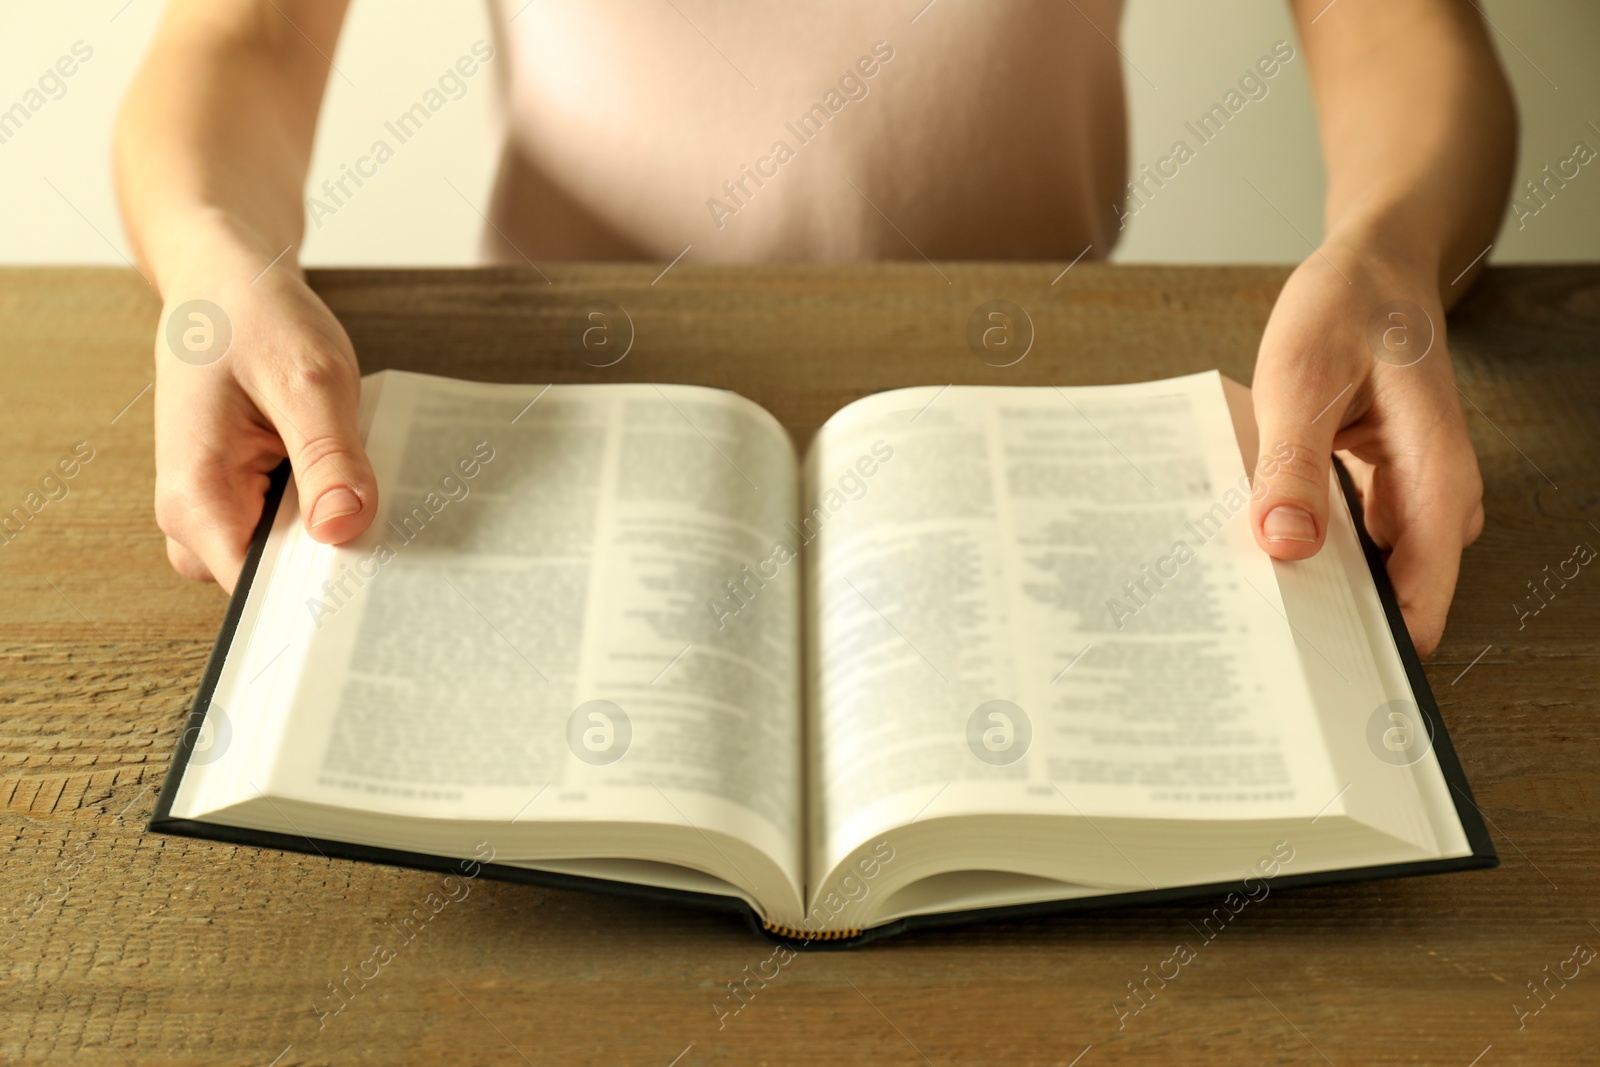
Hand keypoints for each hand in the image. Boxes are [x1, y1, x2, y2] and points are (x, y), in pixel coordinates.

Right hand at [153, 228, 377, 590]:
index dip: (317, 593)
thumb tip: (344, 528)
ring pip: (286, 558)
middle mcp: (194, 516)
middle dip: (333, 561)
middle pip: (274, 583)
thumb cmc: (252, 318)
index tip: (378, 579)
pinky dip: (326, 507)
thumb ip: (327, 456)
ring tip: (373, 483)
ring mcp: (216, 509)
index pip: (257, 592)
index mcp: (196, 496)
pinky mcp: (241, 496)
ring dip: (333, 530)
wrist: (224, 280)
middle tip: (397, 525)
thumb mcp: (308, 379)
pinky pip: (289, 529)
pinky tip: (356, 475)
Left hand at [1248, 229, 1483, 655]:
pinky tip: (1246, 549)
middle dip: (1327, 624)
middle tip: (1252, 655)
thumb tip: (1286, 546)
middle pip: (1388, 595)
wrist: (1370, 265)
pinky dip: (1299, 542)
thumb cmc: (1348, 309)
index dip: (1374, 650)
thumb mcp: (1303, 379)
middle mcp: (1432, 499)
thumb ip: (1292, 465)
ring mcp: (1407, 497)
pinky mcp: (1377, 488)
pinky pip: (1342, 537)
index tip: (1316, 686)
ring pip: (1361, 569)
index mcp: (1436, 480)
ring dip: (1308, 584)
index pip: (1419, 598)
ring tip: (1238, 610)